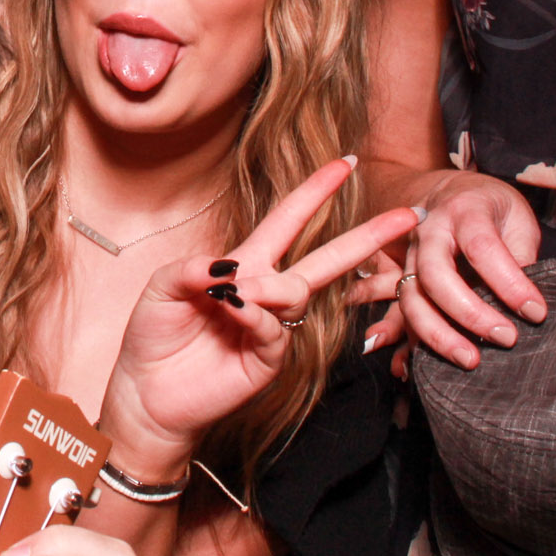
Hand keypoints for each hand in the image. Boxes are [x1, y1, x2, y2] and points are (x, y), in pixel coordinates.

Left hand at [94, 157, 420, 476]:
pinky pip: (275, 326)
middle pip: (326, 258)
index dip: (314, 192)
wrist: (147, 393)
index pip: (286, 222)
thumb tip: (231, 269)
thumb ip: (194, 268)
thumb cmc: (155, 335)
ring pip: (298, 289)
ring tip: (236, 294)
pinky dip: (255, 313)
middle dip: (367, 236)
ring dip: (272, 285)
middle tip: (408, 214)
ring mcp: (270, 326)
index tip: (346, 162)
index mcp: (242, 266)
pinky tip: (234, 310)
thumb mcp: (162, 286)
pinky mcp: (268, 359)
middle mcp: (264, 292)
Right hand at [397, 170, 545, 369]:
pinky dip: (412, 341)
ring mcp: (409, 256)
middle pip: (435, 275)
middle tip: (506, 339)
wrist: (448, 192)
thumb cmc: (491, 206)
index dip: (509, 283)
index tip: (536, 312)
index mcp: (463, 210)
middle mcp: (428, 232)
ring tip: (470, 360)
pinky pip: (401, 313)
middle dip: (469, 313)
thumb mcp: (516, 217)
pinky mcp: (404, 278)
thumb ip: (521, 254)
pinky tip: (426, 364)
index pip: (482, 248)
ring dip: (437, 334)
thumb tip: (528, 302)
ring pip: (411, 298)